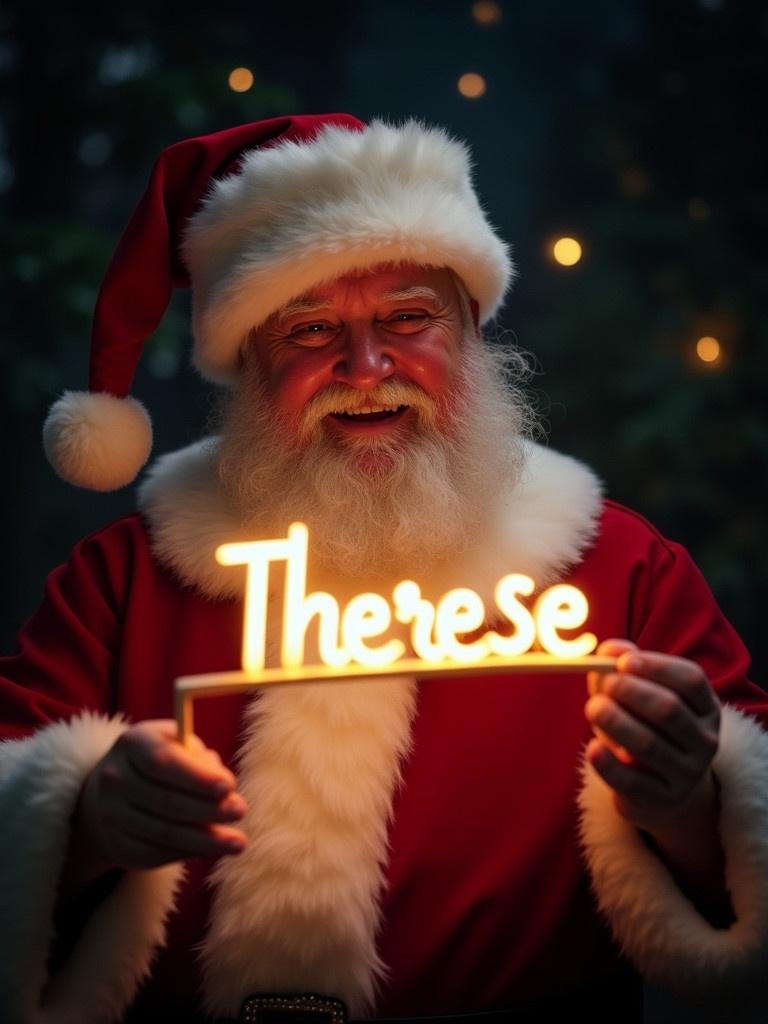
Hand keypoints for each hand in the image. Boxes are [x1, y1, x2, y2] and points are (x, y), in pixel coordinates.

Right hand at [74, 720, 246, 873]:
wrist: (112, 792)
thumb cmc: (161, 761)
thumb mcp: (178, 746)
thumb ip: (201, 760)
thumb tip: (226, 790)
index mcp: (132, 743)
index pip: (161, 761)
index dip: (196, 776)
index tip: (229, 786)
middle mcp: (114, 778)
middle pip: (166, 800)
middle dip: (209, 809)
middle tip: (241, 811)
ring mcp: (110, 814)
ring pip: (165, 833)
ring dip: (206, 840)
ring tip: (238, 842)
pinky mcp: (115, 845)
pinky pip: (156, 854)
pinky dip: (189, 852)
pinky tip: (213, 849)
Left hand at [584, 639, 720, 836]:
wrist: (660, 786)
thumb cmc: (645, 725)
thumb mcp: (639, 693)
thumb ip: (623, 666)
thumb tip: (609, 650)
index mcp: (706, 707)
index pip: (691, 680)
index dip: (656, 666)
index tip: (623, 661)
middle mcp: (705, 740)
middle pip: (668, 710)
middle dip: (629, 691)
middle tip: (603, 685)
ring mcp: (687, 773)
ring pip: (648, 744)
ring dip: (614, 721)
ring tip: (593, 708)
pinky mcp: (663, 799)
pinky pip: (632, 781)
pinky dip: (607, 763)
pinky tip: (593, 748)